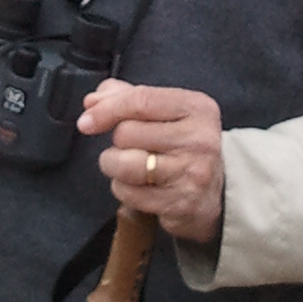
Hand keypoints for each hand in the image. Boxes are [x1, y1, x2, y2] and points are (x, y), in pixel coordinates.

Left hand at [78, 80, 224, 246]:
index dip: (106, 109)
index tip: (86, 120)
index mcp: (197, 108)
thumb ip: (130, 97)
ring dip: (114, 166)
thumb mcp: (167, 113)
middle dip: (117, 142)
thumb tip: (93, 100)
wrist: (216, 192)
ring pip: (124, 164)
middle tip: (131, 147)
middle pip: (127, 133)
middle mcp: (199, 139)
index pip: (141, 100)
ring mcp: (191, 173)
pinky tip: (139, 186)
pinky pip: (128, 193)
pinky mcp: (180, 203)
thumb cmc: (183, 146)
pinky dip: (123, 189)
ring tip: (127, 166)